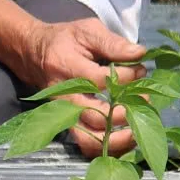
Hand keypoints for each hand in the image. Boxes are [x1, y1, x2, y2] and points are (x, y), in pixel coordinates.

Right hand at [19, 16, 147, 158]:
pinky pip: (87, 145)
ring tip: (139, 127)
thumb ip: (113, 43)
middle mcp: (64, 96)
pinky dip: (109, 147)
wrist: (34, 54)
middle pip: (98, 115)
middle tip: (144, 98)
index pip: (102, 81)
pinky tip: (127, 137)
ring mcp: (64, 114)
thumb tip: (139, 54)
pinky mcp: (68, 124)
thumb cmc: (65, 41)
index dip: (128, 78)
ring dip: (119, 139)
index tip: (140, 69)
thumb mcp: (87, 31)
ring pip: (91, 139)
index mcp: (67, 67)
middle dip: (128, 111)